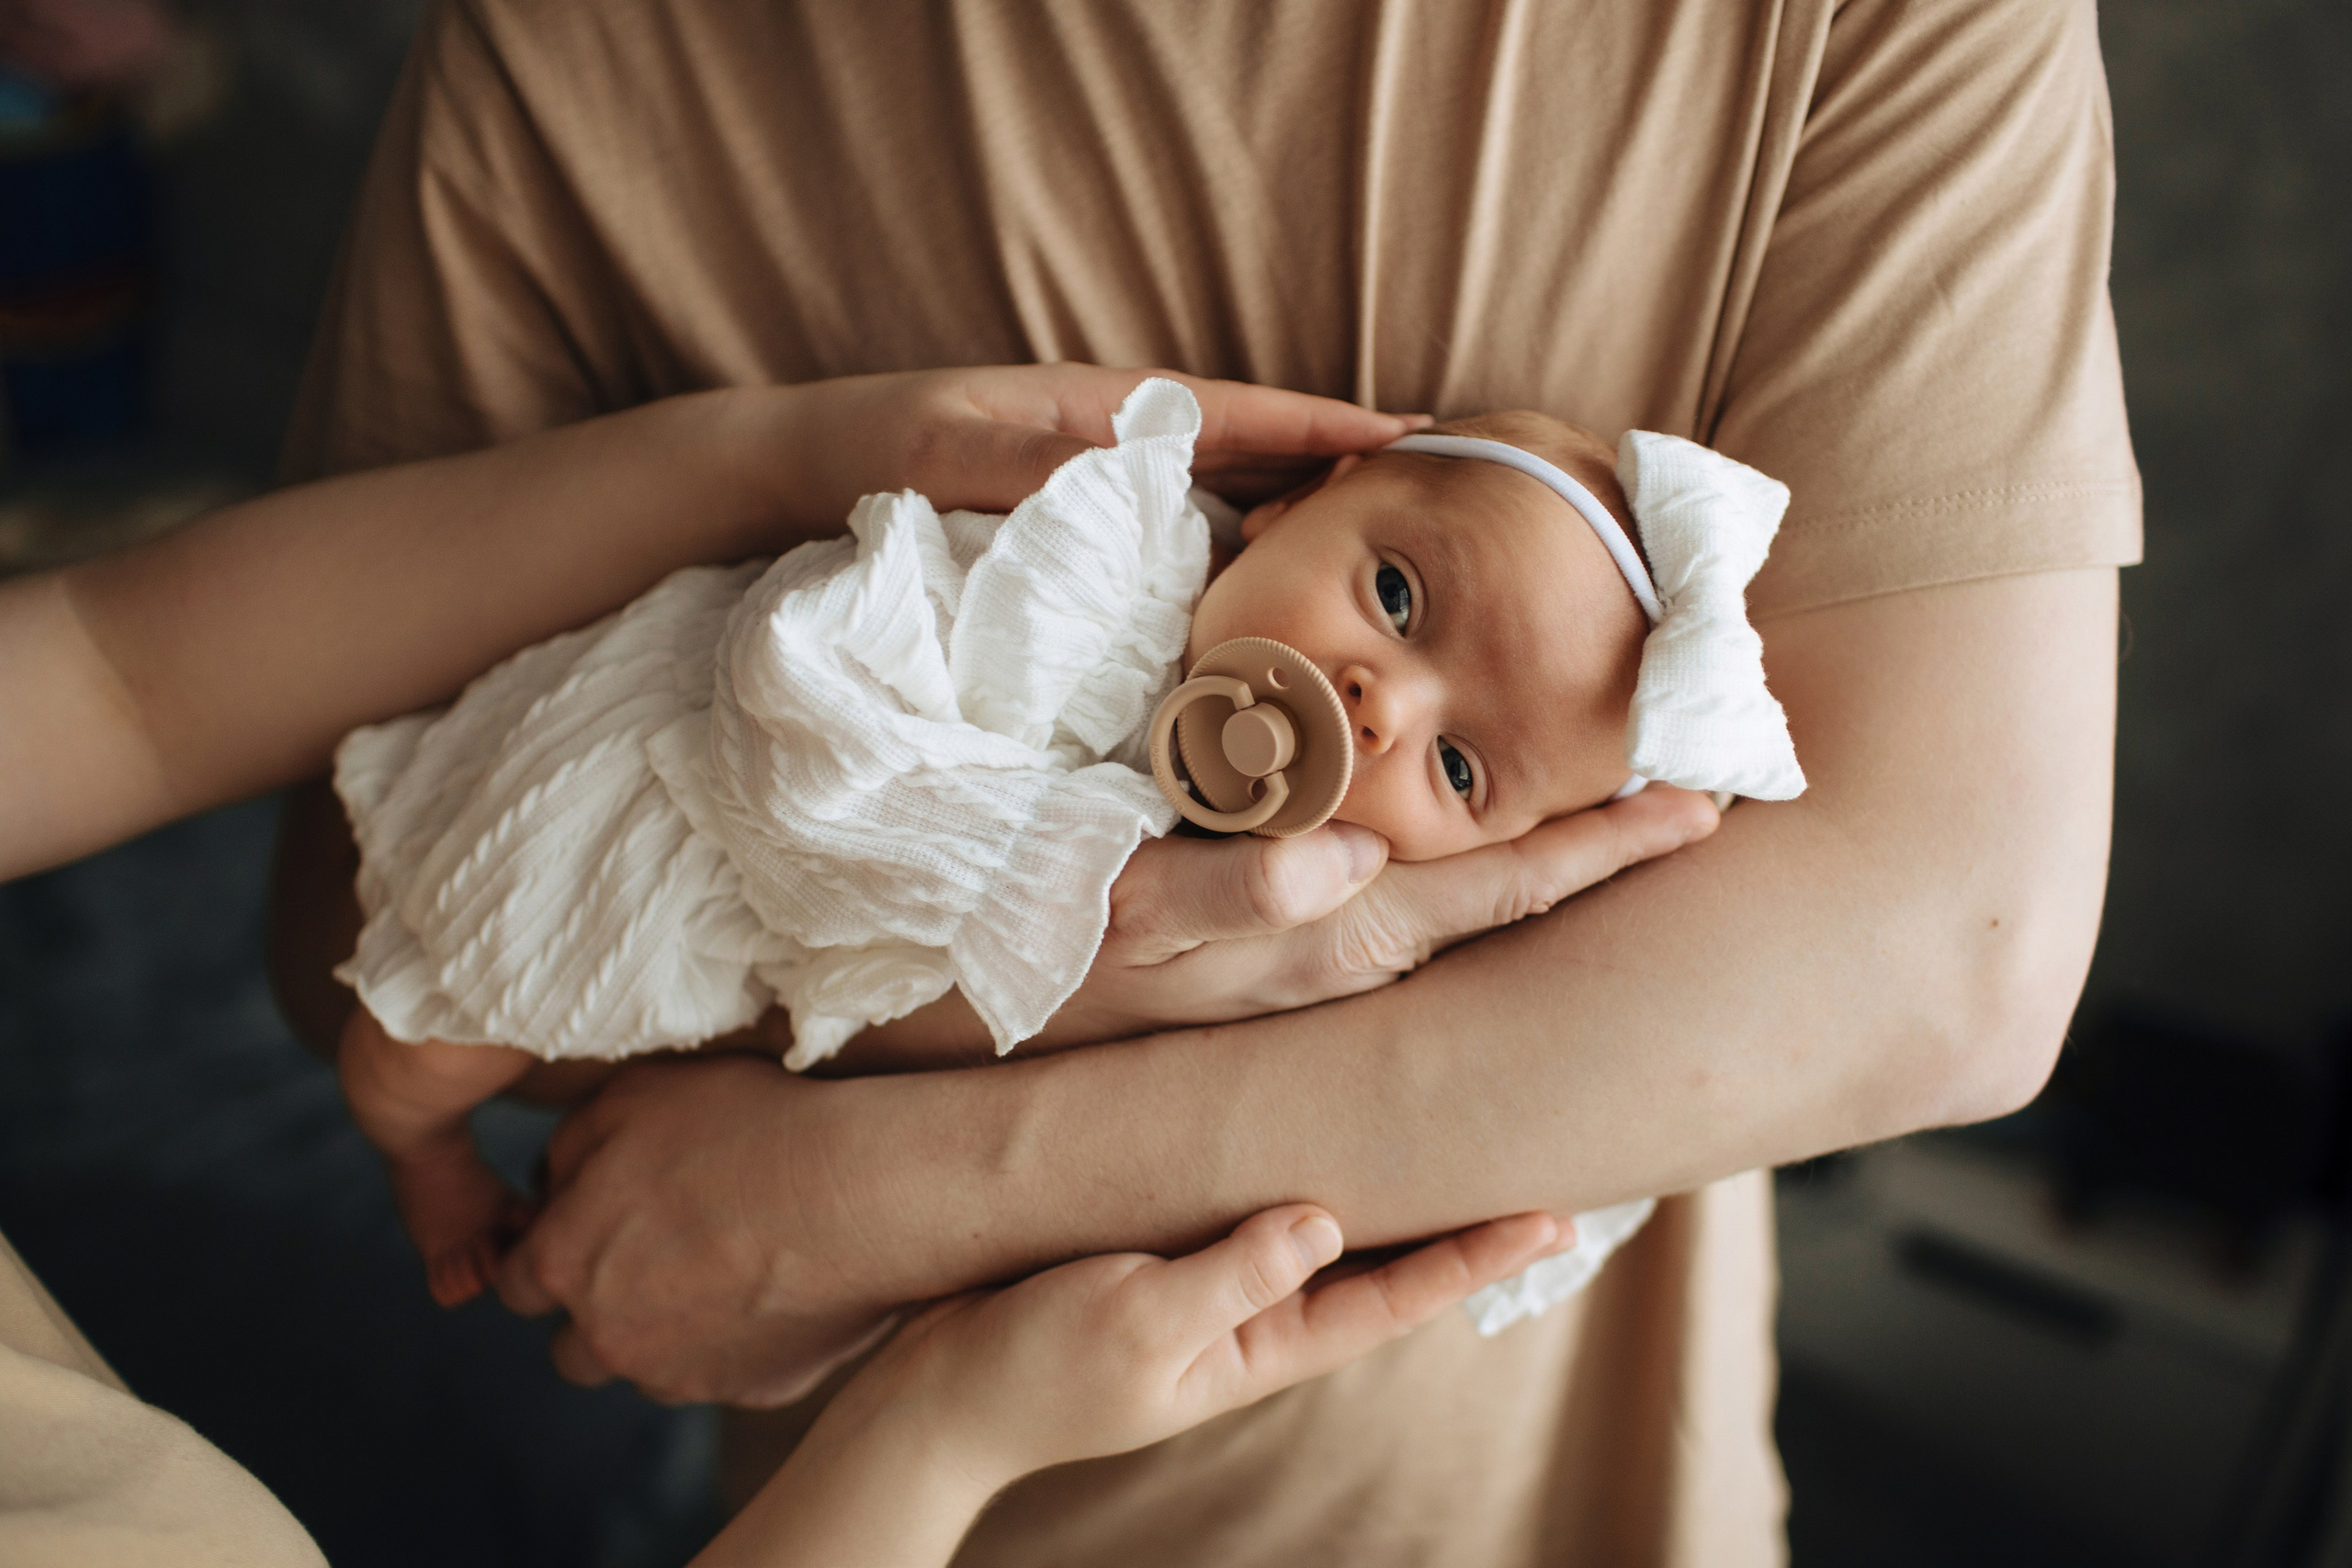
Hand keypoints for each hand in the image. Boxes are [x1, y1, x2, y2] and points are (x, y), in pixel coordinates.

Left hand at [496, 1056, 904, 1405]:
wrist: (858, 1192)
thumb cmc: (745, 1129)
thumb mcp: (633, 1096)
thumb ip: (568, 1144)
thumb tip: (550, 1181)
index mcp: (563, 1263)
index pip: (518, 1280)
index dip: (549, 1249)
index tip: (587, 1227)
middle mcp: (608, 1335)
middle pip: (573, 1348)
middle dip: (597, 1310)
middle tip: (654, 1255)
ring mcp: (680, 1375)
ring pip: (646, 1369)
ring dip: (663, 1334)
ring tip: (720, 1269)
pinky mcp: (750, 1392)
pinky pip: (725, 1376)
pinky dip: (737, 1343)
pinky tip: (775, 1285)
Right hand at [690, 1207, 1566, 1567]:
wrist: (934, 1394)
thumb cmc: (1030, 1369)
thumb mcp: (1135, 1320)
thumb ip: (1231, 1271)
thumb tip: (1326, 1218)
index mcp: (1261, 1346)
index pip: (1396, 1298)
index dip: (1476, 1255)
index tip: (1554, 1212)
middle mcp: (1253, 1313)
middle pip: (1379, 1260)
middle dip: (1455, 1212)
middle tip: (1534, 1148)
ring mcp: (1211, 1281)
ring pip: (1326, 1223)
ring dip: (1390, 1182)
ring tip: (1453, 1121)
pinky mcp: (1163, 1246)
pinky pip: (1253, 1200)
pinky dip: (1300, 1160)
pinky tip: (1318, 1116)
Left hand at [764, 364, 1427, 526]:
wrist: (787, 479)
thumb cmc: (865, 455)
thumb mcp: (942, 454)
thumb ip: (1028, 470)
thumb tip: (1132, 487)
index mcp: (1099, 417)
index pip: (1240, 417)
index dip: (1326, 430)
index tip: (1417, 439)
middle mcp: (1114, 460)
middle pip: (1254, 466)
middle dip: (1339, 484)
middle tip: (1433, 519)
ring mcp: (1100, 512)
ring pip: (1223, 519)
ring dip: (1295, 539)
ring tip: (1379, 579)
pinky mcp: (1074, 563)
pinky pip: (1173, 570)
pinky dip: (1228, 584)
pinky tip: (1264, 629)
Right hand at [1036, 783, 1720, 1047]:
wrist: (988, 1042)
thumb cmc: (1053, 966)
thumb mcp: (1126, 924)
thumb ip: (1233, 891)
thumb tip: (1352, 858)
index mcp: (1338, 938)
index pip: (1506, 887)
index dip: (1608, 844)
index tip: (1706, 801)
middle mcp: (1352, 957)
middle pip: (1514, 897)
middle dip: (1612, 849)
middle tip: (1710, 789)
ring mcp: (1324, 960)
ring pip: (1470, 907)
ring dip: (1553, 859)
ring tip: (1631, 803)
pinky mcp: (1288, 953)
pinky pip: (1407, 910)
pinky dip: (1472, 871)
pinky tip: (1489, 841)